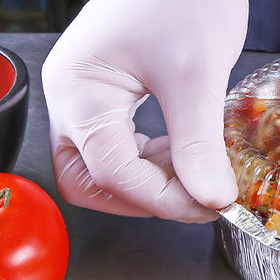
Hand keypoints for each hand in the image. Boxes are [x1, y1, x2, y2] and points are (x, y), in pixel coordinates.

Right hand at [42, 0, 247, 222]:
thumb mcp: (196, 73)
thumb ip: (198, 142)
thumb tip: (209, 197)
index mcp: (79, 90)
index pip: (110, 171)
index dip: (161, 199)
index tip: (206, 206)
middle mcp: (70, 95)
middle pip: (87, 178)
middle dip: (140, 198)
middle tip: (192, 199)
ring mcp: (84, 92)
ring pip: (99, 164)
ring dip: (144, 180)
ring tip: (194, 173)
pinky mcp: (105, 88)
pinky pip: (114, 140)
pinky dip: (146, 157)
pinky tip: (182, 152)